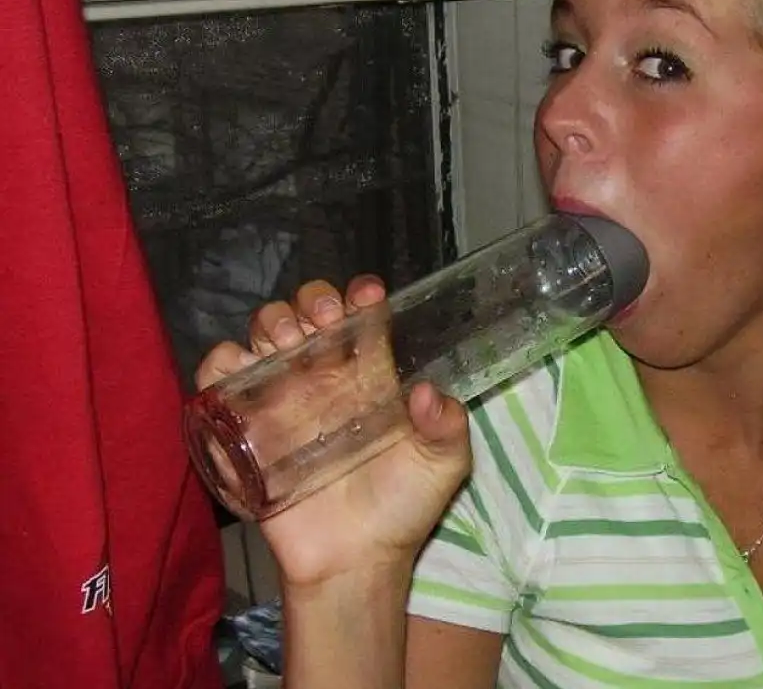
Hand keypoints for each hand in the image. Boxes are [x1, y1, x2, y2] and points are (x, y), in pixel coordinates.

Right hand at [195, 276, 470, 588]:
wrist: (354, 561)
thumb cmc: (401, 508)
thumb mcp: (443, 465)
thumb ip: (447, 426)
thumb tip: (428, 392)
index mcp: (370, 375)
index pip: (361, 317)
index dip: (361, 297)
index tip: (367, 297)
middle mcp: (325, 378)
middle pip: (307, 314)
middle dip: (313, 302)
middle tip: (325, 321)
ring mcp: (283, 398)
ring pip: (264, 335)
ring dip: (270, 322)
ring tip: (287, 341)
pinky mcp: (247, 427)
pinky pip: (219, 379)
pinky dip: (220, 360)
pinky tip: (241, 364)